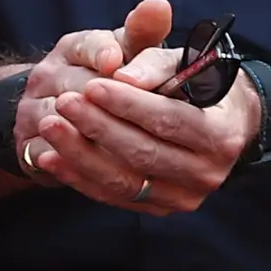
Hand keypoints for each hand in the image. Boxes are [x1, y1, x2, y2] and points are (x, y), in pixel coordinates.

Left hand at [4, 0, 254, 213]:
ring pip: (124, 181)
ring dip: (80, 154)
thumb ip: (154, 63)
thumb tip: (123, 75)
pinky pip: (113, 195)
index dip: (127, 104)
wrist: (219, 122)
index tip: (92, 86)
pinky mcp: (159, 208)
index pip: (168, 120)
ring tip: (49, 126)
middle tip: (64, 102)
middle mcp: (206, 173)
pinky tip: (50, 156)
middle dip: (98, 127)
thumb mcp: (181, 63)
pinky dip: (78, 176)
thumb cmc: (196, 84)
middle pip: (143, 154)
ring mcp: (183, 197)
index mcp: (221, 134)